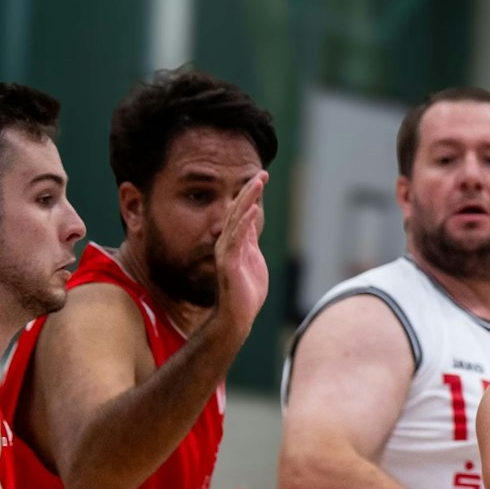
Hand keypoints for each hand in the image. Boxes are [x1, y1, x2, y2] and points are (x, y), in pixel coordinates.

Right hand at [213, 172, 269, 342]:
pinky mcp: (229, 262)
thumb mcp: (253, 258)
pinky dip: (244, 223)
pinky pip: (236, 239)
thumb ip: (250, 240)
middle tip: (262, 173)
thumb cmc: (247, 291)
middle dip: (250, 191)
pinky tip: (252, 209)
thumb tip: (251, 220)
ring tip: (256, 183)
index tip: (262, 176)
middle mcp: (228, 242)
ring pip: (236, 220)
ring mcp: (227, 251)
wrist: (238, 315)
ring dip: (247, 200)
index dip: (251, 194)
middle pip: (238, 210)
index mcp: (236, 241)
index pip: (243, 212)